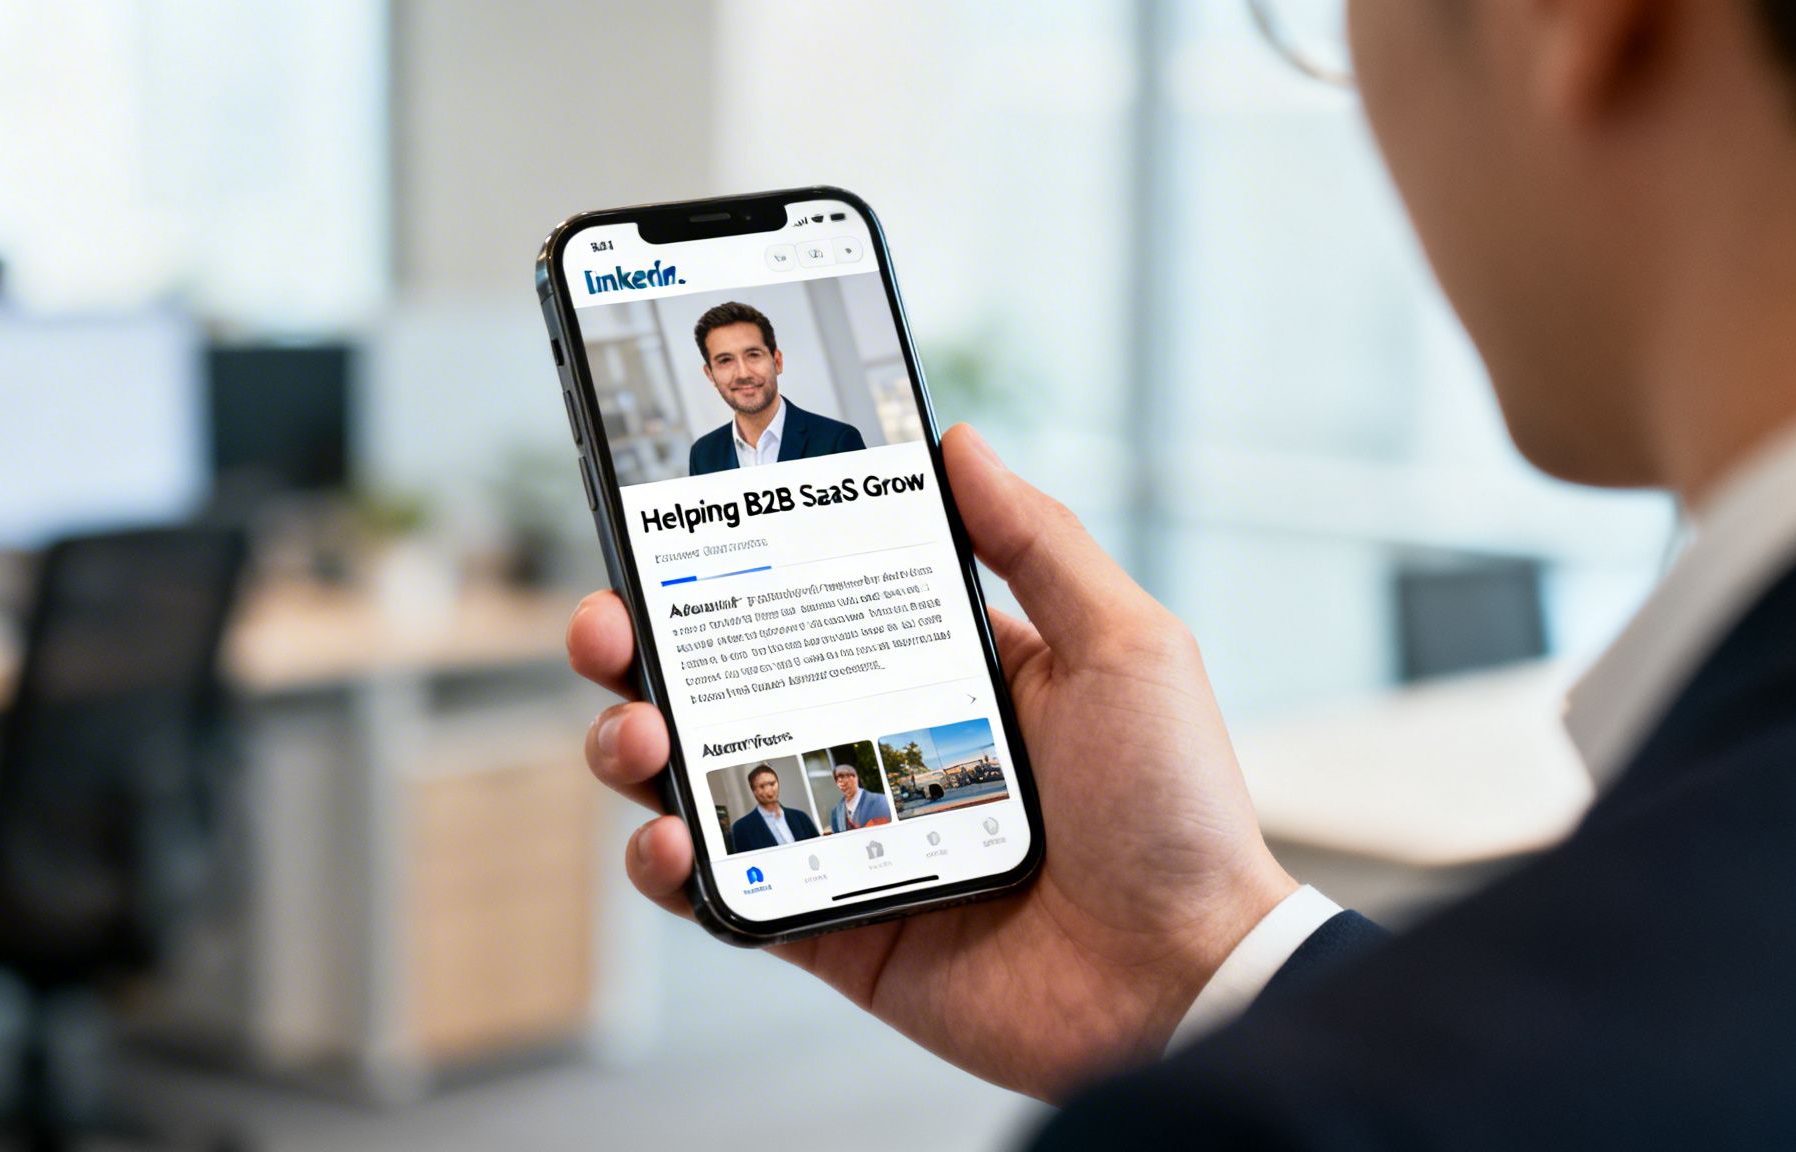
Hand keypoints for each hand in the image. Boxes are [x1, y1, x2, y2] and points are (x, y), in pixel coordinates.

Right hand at [568, 425, 1295, 1101]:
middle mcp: (883, 748)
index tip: (674, 529)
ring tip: (639, 733)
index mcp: (945, 675)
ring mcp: (851, 837)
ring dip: (642, 748)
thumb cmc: (1175, 812)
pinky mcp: (833, 925)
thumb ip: (1039, 541)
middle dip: (648, 650)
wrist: (1185, 981)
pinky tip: (670, 839)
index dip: (738, 568)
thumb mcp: (1124, 646)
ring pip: (708, 782)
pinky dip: (675, 868)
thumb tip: (962, 441)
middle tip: (610, 627)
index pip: (814, 604)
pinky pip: (728, 894)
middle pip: (732, 686)